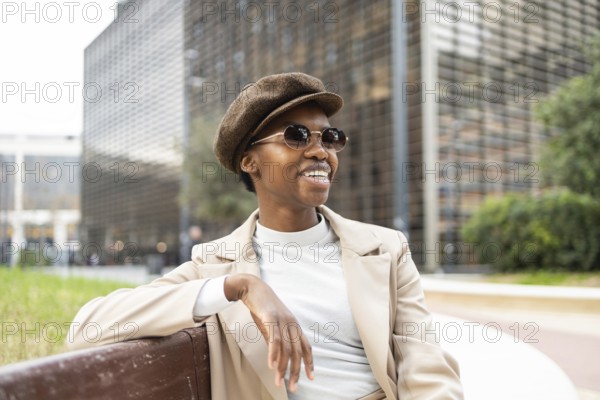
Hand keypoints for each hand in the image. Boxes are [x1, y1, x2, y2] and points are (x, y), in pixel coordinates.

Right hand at [224, 274, 313, 391]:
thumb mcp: (271, 326)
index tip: (311, 377)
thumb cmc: (262, 308)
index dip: (309, 362)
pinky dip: (273, 354)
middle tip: (293, 387)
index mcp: (294, 325)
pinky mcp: (271, 317)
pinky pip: (274, 339)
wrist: (252, 288)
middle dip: (296, 371)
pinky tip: (271, 365)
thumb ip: (275, 341)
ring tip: (279, 381)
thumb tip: (276, 358)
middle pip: (297, 352)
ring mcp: (282, 320)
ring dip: (282, 367)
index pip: (306, 347)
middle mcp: (291, 323)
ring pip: (286, 348)